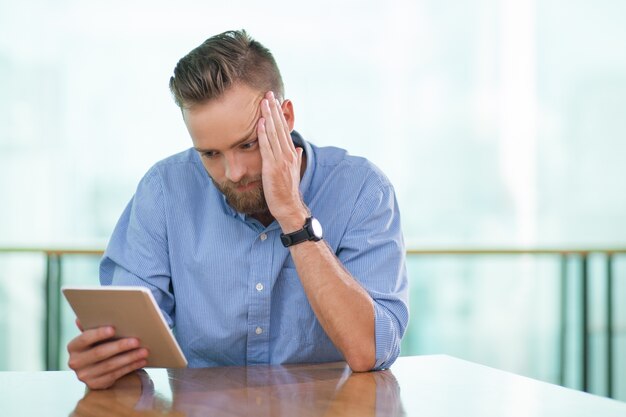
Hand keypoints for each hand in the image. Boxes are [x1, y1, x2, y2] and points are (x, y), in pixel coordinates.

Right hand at [67, 319, 148, 389]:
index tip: (113, 328)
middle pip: (100, 353)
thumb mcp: (94, 336)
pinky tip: (141, 361)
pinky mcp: (95, 385)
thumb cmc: (98, 345)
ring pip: (110, 365)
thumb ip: (92, 326)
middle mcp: (75, 362)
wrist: (95, 369)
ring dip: (129, 357)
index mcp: (73, 346)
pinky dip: (130, 367)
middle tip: (137, 340)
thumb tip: (84, 316)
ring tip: (144, 351)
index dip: (99, 334)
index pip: (85, 338)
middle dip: (120, 346)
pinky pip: (115, 375)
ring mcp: (84, 375)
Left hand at [257, 91, 307, 231]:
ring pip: (274, 134)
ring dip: (268, 116)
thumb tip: (298, 148)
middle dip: (274, 109)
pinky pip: (267, 147)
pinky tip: (260, 123)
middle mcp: (288, 154)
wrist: (288, 207)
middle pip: (280, 127)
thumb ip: (295, 158)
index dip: (279, 114)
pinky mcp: (272, 168)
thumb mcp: (293, 172)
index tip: (275, 101)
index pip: (284, 130)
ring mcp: (281, 160)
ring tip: (264, 101)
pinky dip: (264, 134)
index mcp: (291, 154)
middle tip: (268, 93)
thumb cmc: (287, 191)